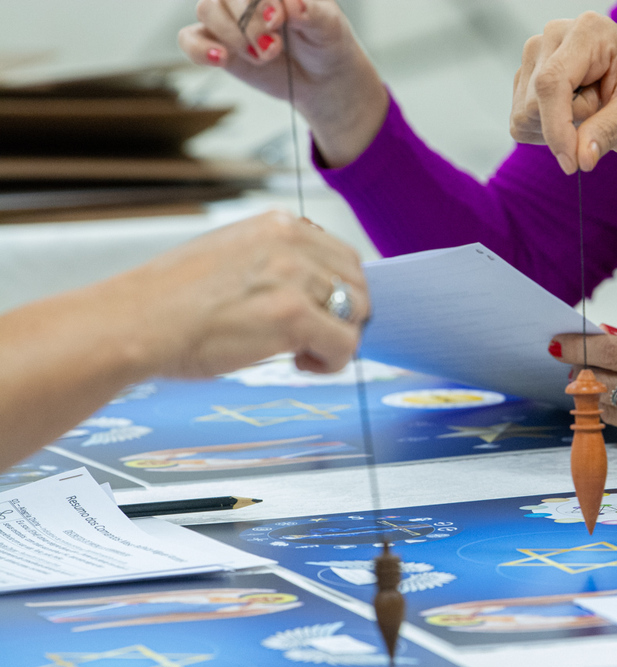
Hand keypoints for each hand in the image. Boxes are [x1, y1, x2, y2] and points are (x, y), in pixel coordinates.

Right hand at [107, 211, 368, 378]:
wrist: (133, 322)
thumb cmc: (170, 302)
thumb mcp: (231, 257)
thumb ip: (276, 264)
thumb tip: (314, 288)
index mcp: (277, 224)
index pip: (341, 255)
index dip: (338, 291)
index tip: (320, 313)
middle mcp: (291, 242)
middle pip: (357, 283)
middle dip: (344, 316)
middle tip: (313, 339)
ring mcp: (295, 277)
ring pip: (356, 314)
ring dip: (336, 340)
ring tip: (302, 353)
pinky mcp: (294, 316)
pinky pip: (345, 345)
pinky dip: (332, 362)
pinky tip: (301, 365)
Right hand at [179, 0, 387, 166]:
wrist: (323, 77)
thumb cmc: (326, 42)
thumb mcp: (330, 26)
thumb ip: (313, 12)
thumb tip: (294, 5)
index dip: (257, 0)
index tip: (277, 18)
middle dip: (247, 20)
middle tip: (273, 46)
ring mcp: (228, 17)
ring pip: (207, 9)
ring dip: (234, 36)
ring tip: (265, 56)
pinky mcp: (218, 45)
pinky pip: (190, 40)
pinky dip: (201, 50)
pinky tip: (221, 59)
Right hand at [511, 12, 616, 173]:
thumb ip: (609, 131)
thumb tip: (579, 159)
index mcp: (588, 31)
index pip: (551, 83)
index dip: (556, 129)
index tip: (573, 165)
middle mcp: (554, 37)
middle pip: (534, 103)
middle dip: (568, 127)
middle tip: (606, 113)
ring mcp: (537, 58)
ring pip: (524, 116)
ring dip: (560, 130)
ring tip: (594, 111)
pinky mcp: (528, 82)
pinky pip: (521, 124)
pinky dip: (548, 135)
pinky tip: (577, 120)